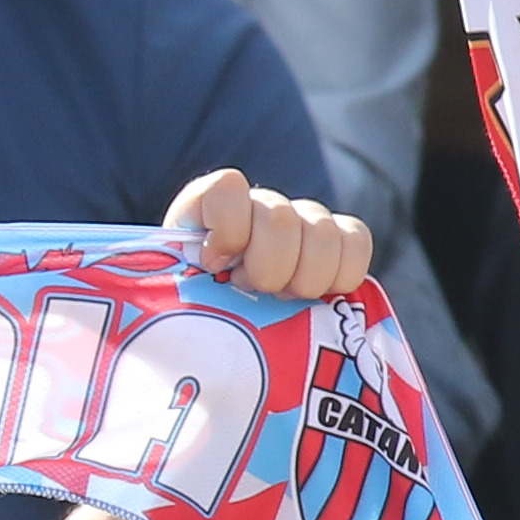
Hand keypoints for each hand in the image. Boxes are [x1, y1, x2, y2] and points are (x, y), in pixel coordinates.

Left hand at [163, 170, 372, 302]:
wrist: (227, 330)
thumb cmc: (193, 313)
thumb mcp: (169, 294)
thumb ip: (164, 281)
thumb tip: (172, 286)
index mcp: (209, 205)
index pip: (228, 188)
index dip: (228, 231)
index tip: (214, 266)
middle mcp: (257, 204)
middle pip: (280, 219)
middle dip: (267, 268)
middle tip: (252, 291)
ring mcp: (300, 219)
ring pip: (323, 232)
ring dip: (304, 277)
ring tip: (283, 301)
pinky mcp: (337, 242)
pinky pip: (356, 241)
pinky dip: (342, 273)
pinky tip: (318, 296)